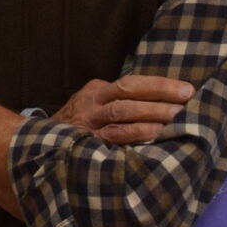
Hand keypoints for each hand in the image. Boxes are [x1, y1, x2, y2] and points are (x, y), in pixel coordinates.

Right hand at [53, 74, 193, 145]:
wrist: (39, 143)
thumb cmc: (80, 125)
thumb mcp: (95, 104)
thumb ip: (120, 101)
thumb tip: (165, 101)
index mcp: (98, 90)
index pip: (132, 82)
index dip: (160, 85)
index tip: (186, 89)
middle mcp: (92, 103)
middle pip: (128, 96)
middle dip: (159, 100)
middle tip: (185, 105)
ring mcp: (88, 124)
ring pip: (121, 115)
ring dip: (150, 117)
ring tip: (174, 121)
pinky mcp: (87, 143)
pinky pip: (113, 138)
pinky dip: (134, 136)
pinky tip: (153, 138)